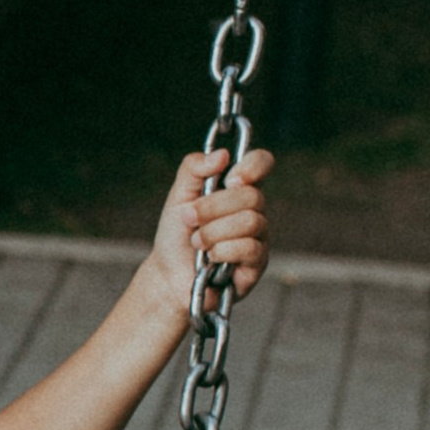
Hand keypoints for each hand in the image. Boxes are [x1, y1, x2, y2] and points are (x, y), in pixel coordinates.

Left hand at [146, 146, 271, 318]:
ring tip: (197, 242)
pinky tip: (210, 258)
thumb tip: (222, 155)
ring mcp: (259, 235)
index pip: (262, 163)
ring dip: (213, 232)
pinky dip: (222, 251)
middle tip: (190, 219)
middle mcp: (254, 209)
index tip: (230, 179)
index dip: (252, 166)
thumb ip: (194, 169)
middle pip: (251, 195)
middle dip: (212, 208)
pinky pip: (249, 248)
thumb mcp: (177, 196)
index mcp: (237, 188)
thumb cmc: (176, 234)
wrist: (168, 274)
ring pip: (250, 221)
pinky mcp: (258, 262)